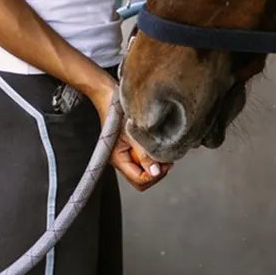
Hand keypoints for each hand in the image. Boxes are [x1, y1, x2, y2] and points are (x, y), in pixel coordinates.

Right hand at [82, 74, 170, 192]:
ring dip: (155, 163)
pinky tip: (157, 144)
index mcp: (118, 159)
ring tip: (164, 150)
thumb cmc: (117, 110)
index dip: (154, 176)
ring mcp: (125, 153)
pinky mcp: (129, 146)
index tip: (166, 164)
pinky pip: (143, 158)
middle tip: (168, 159)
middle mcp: (121, 159)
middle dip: (156, 172)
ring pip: (143, 169)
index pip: (139, 180)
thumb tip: (155, 172)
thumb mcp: (133, 134)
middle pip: (141, 179)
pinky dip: (152, 155)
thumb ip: (144, 155)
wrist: (108, 94)